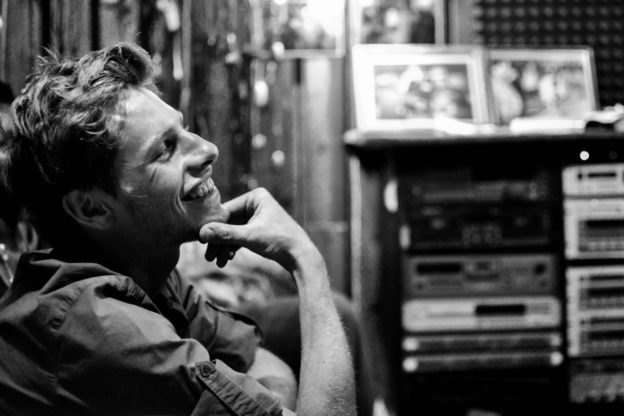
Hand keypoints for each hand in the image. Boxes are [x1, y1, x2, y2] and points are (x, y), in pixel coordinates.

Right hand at [199, 188, 317, 271]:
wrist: (301, 257)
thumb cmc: (280, 241)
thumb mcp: (250, 237)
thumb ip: (225, 234)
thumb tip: (202, 232)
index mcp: (256, 197)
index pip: (226, 210)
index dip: (213, 226)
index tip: (201, 241)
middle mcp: (256, 203)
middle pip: (228, 222)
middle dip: (219, 240)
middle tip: (208, 257)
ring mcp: (258, 216)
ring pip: (233, 231)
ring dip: (224, 246)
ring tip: (218, 262)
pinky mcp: (259, 229)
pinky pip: (240, 236)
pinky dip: (233, 247)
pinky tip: (226, 259)